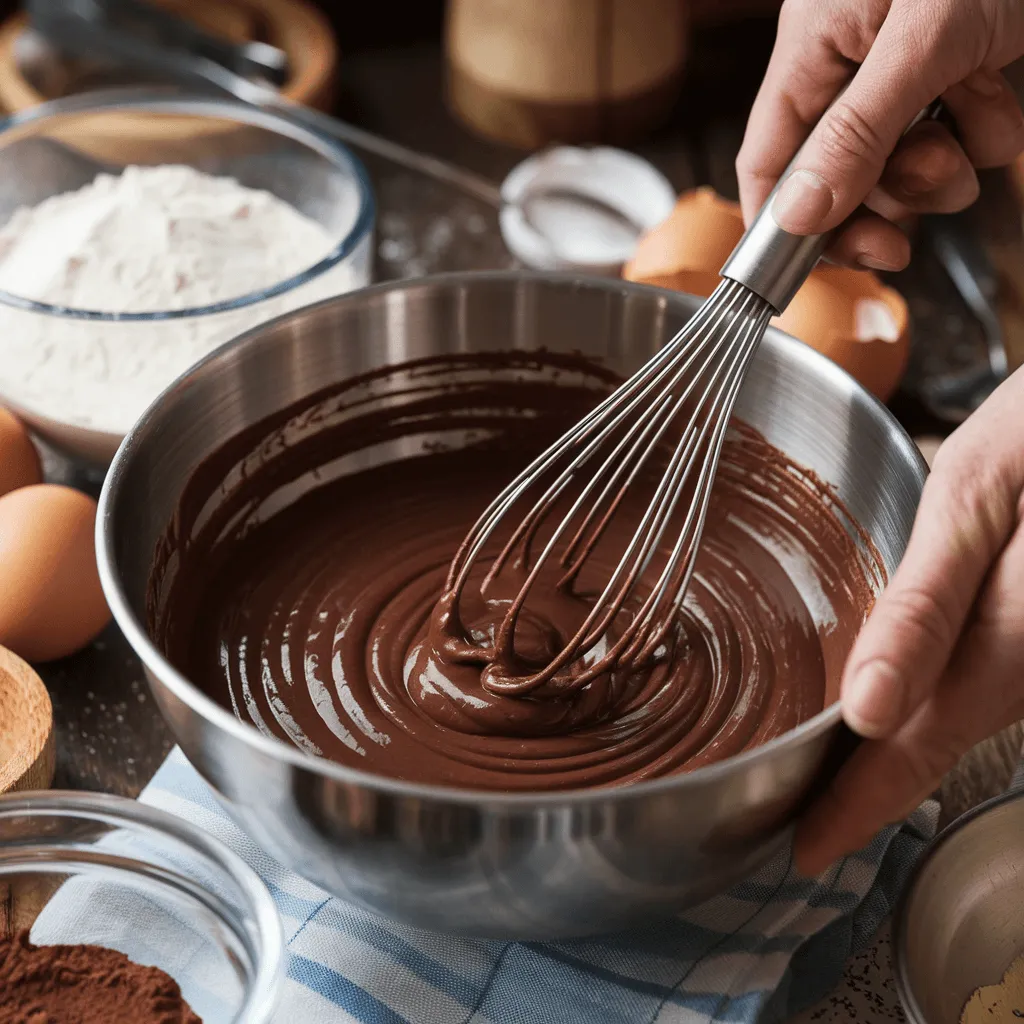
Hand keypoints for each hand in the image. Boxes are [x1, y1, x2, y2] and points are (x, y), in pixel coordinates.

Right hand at [736, 0, 1023, 270]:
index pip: (766, 160)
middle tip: (908, 221)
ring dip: (943, 169)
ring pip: (902, 168)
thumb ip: (855, 132)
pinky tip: (997, 90)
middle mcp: (851, 65)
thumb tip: (797, 215)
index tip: (810, 268)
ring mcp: (907, 73)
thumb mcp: (921, 41)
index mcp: (813, 47)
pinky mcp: (958, 74)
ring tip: (969, 121)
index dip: (780, 221)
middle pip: (836, 178)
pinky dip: (985, 131)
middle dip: (881, 200)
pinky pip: (959, 138)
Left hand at [795, 366, 1023, 874]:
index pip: (919, 747)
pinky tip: (897, 696)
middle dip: (872, 788)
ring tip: (833, 772)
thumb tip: (869, 711)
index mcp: (1013, 636)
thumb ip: (925, 604)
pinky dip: (938, 697)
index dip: (858, 808)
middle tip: (805, 820)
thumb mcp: (974, 493)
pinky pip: (992, 677)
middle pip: (942, 740)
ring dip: (903, 747)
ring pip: (968, 713)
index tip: (806, 851)